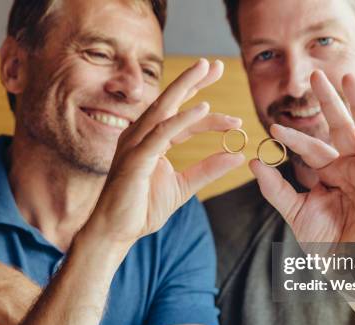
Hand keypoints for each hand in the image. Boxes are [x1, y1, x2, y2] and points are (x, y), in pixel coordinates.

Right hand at [86, 59, 244, 243]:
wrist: (117, 231)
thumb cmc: (142, 208)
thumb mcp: (183, 186)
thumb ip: (208, 169)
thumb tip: (238, 156)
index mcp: (151, 141)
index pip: (181, 117)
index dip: (205, 107)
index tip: (230, 107)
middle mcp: (141, 136)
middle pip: (170, 102)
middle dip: (192, 80)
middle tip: (215, 64)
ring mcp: (135, 144)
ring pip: (163, 109)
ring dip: (186, 87)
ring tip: (207, 70)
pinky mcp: (136, 157)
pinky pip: (162, 133)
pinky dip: (182, 119)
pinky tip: (203, 108)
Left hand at [250, 71, 354, 242]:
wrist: (347, 269)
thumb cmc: (325, 243)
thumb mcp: (295, 212)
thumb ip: (275, 188)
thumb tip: (252, 160)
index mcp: (331, 172)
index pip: (312, 148)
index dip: (294, 138)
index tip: (273, 127)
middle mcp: (352, 167)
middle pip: (341, 128)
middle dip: (330, 102)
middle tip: (316, 75)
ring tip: (348, 78)